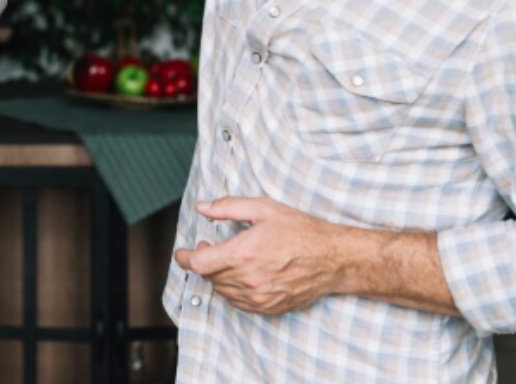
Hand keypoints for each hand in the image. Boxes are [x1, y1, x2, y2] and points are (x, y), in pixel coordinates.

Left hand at [173, 196, 344, 314]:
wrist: (333, 258)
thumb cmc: (301, 231)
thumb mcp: (263, 209)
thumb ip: (228, 207)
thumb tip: (203, 207)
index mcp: (243, 253)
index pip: (199, 264)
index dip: (184, 258)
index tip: (182, 252)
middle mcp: (249, 279)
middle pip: (209, 277)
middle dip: (204, 262)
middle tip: (210, 247)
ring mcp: (259, 296)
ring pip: (222, 291)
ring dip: (218, 276)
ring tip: (228, 259)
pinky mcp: (269, 307)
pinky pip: (238, 303)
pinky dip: (232, 290)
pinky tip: (241, 275)